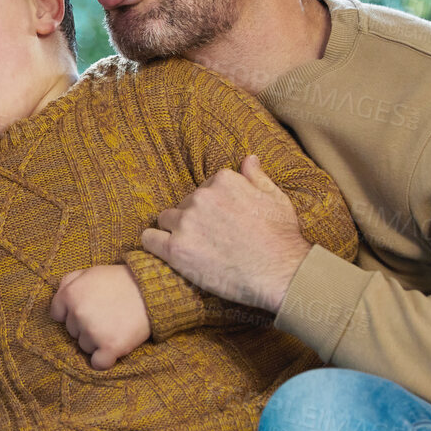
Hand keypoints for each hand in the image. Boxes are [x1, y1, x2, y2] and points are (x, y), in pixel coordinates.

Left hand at [49, 264, 149, 369]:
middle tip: (106, 316)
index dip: (71, 315)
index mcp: (70, 294)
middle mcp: (78, 314)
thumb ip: (69, 282)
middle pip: (73, 332)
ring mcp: (93, 332)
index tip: (88, 311)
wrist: (152, 290)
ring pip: (85, 347)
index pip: (58, 316)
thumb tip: (59, 301)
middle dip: (86, 327)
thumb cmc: (120, 280)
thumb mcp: (91, 272)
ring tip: (114, 327)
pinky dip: (106, 360)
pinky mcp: (110, 347)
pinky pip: (98, 364)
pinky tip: (115, 348)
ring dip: (97, 342)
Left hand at [141, 155, 311, 311]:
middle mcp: (201, 197)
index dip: (211, 208)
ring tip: (193, 248)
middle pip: (183, 205)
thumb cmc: (282, 237)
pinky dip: (155, 244)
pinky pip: (149, 239)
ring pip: (165, 220)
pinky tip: (169, 252)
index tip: (221, 223)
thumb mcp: (275, 198)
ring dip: (175, 232)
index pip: (204, 189)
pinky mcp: (176, 250)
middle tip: (210, 240)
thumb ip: (256, 177)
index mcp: (223, 180)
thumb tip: (249, 158)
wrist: (281, 273)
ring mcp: (186, 223)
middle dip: (193, 220)